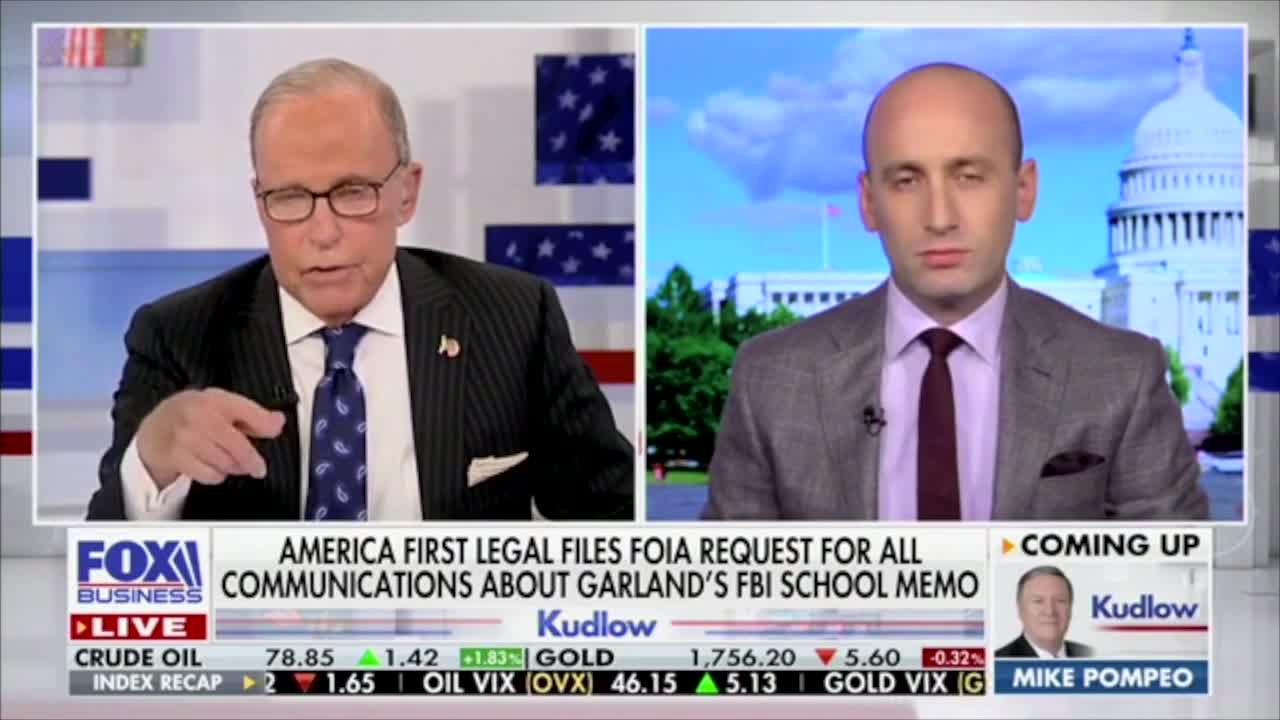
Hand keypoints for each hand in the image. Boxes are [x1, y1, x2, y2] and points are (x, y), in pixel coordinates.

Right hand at [135, 388, 284, 489]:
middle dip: (251, 460)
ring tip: (231, 463)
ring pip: (225, 462)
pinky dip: (215, 475)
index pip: (248, 411)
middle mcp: (199, 415)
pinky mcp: (176, 456)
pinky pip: (209, 474)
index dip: (266, 424)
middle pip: (238, 445)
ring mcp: (185, 436)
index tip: (275, 431)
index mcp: (214, 399)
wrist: (154, 429)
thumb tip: (277, 422)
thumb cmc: (192, 415)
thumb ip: (249, 414)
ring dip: (233, 467)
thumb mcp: (219, 405)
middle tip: (258, 468)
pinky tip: (212, 467)